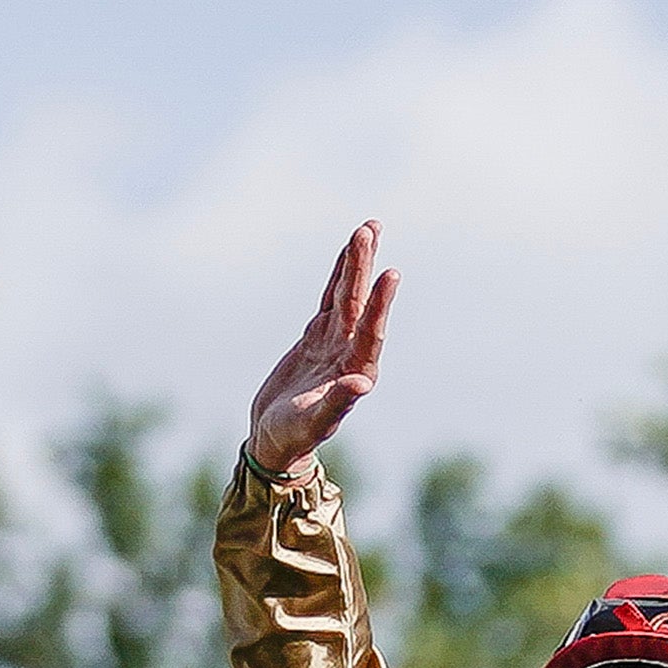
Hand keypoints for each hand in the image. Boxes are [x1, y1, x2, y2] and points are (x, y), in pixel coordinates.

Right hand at [242, 224, 397, 476]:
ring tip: (367, 228)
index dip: (380, 302)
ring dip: (356, 263)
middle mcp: (350, 351)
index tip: (390, 272)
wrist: (277, 439)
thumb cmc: (296, 436)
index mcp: (356, 371)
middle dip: (364, 266)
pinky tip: (346, 254)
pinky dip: (338, 276)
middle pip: (359, 302)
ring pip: (347, 295)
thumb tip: (362, 385)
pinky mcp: (317, 337)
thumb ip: (337, 403)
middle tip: (370, 230)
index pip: (371, 331)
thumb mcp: (314, 422)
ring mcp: (334, 342)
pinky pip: (330, 300)